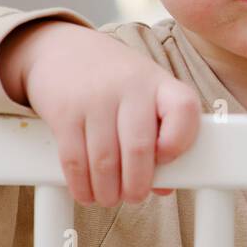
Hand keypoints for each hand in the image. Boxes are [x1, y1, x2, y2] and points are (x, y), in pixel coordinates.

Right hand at [0, 21, 200, 205]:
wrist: (62, 49)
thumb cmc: (115, 79)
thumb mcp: (145, 95)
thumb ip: (161, 135)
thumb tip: (164, 187)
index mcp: (159, 83)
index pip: (184, 109)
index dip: (180, 142)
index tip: (167, 161)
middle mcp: (129, 86)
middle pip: (139, 147)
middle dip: (137, 184)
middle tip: (134, 195)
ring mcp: (95, 98)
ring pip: (105, 160)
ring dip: (108, 191)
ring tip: (110, 197)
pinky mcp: (64, 111)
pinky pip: (74, 159)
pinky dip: (82, 185)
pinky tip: (87, 191)